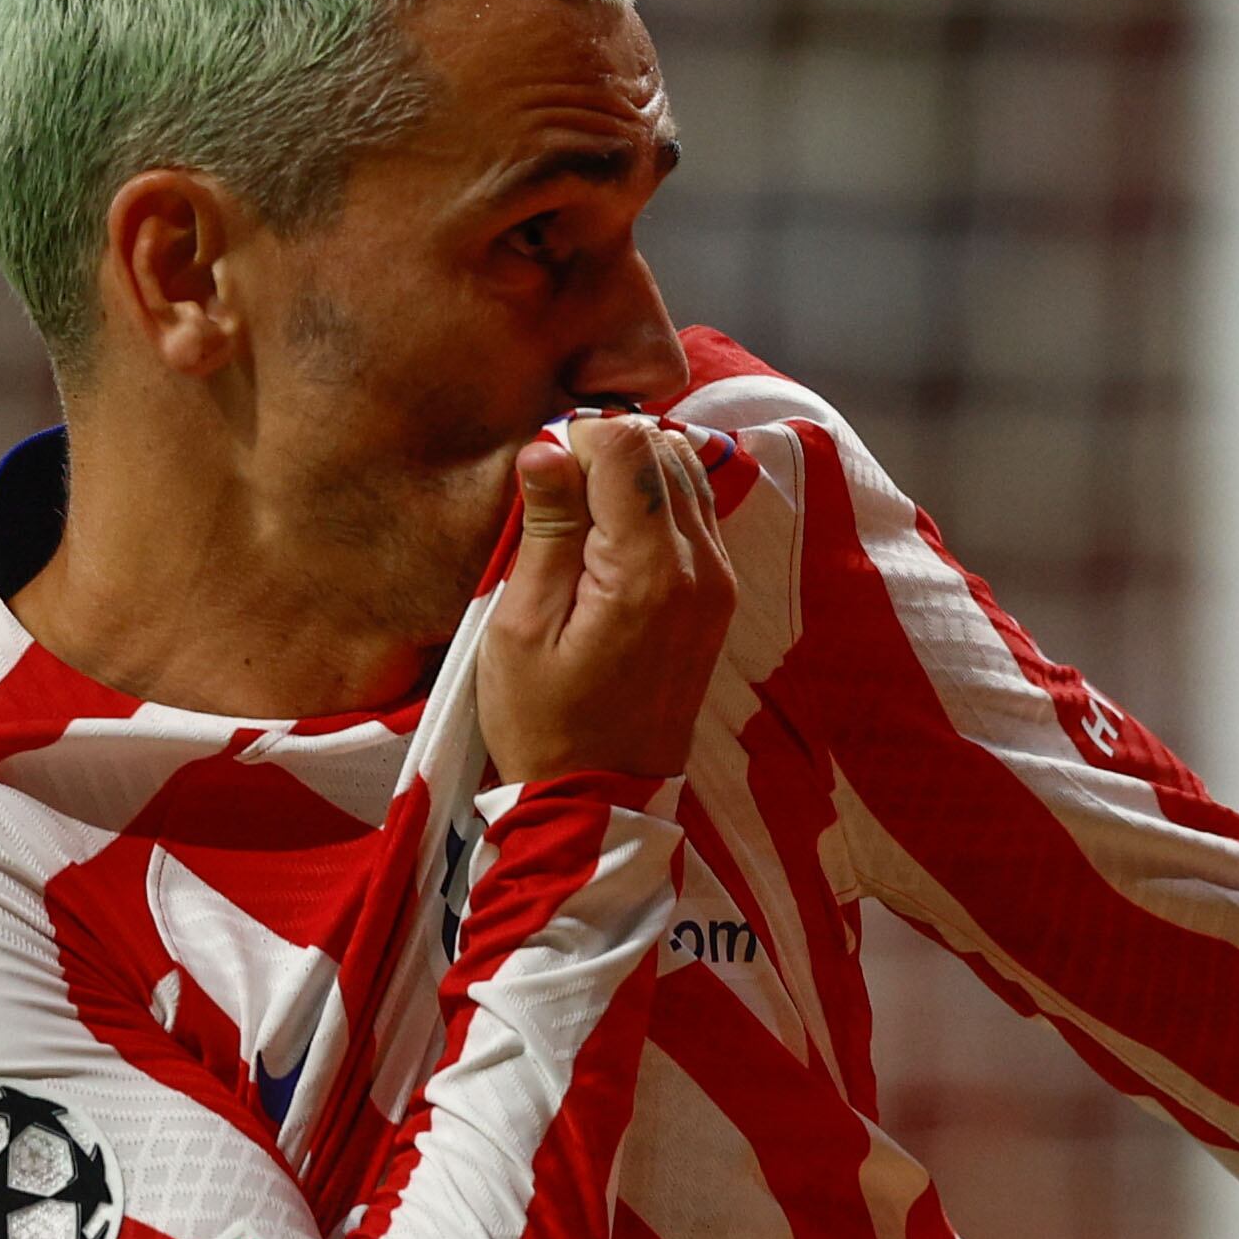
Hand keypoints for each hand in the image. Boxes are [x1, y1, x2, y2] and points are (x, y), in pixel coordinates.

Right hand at [476, 416, 734, 785]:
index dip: (576, 440)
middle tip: (554, 498)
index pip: (628, 444)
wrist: (602, 797)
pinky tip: (610, 538)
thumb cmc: (545, 723)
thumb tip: (547, 447)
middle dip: (605, 451)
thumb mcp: (519, 629)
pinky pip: (696, 513)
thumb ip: (545, 531)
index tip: (541, 478)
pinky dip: (655, 502)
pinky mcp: (719, 595)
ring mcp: (719, 580)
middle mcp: (701, 565)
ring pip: (686, 472)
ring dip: (632, 474)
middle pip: (662, 448)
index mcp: (648, 570)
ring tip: (579, 517)